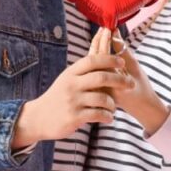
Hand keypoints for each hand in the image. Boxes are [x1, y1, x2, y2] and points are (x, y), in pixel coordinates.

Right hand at [12, 52, 133, 148]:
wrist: (38, 117)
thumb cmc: (58, 97)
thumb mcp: (67, 79)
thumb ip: (83, 70)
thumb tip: (101, 53)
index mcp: (71, 73)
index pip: (92, 60)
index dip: (109, 59)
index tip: (122, 62)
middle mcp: (71, 85)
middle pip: (101, 78)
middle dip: (120, 80)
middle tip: (131, 84)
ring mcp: (72, 101)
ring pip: (102, 98)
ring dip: (113, 103)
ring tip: (113, 107)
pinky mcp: (74, 117)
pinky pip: (98, 114)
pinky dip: (107, 116)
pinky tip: (108, 117)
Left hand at [90, 27, 170, 135]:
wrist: (141, 107)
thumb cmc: (142, 87)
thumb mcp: (135, 67)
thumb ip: (123, 52)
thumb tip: (114, 34)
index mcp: (112, 82)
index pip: (103, 57)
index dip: (105, 40)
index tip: (108, 28)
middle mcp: (102, 85)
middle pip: (94, 58)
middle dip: (99, 41)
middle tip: (103, 27)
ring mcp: (98, 86)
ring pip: (92, 62)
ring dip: (96, 46)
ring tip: (101, 33)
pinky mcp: (97, 85)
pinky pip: (94, 67)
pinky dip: (97, 55)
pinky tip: (100, 45)